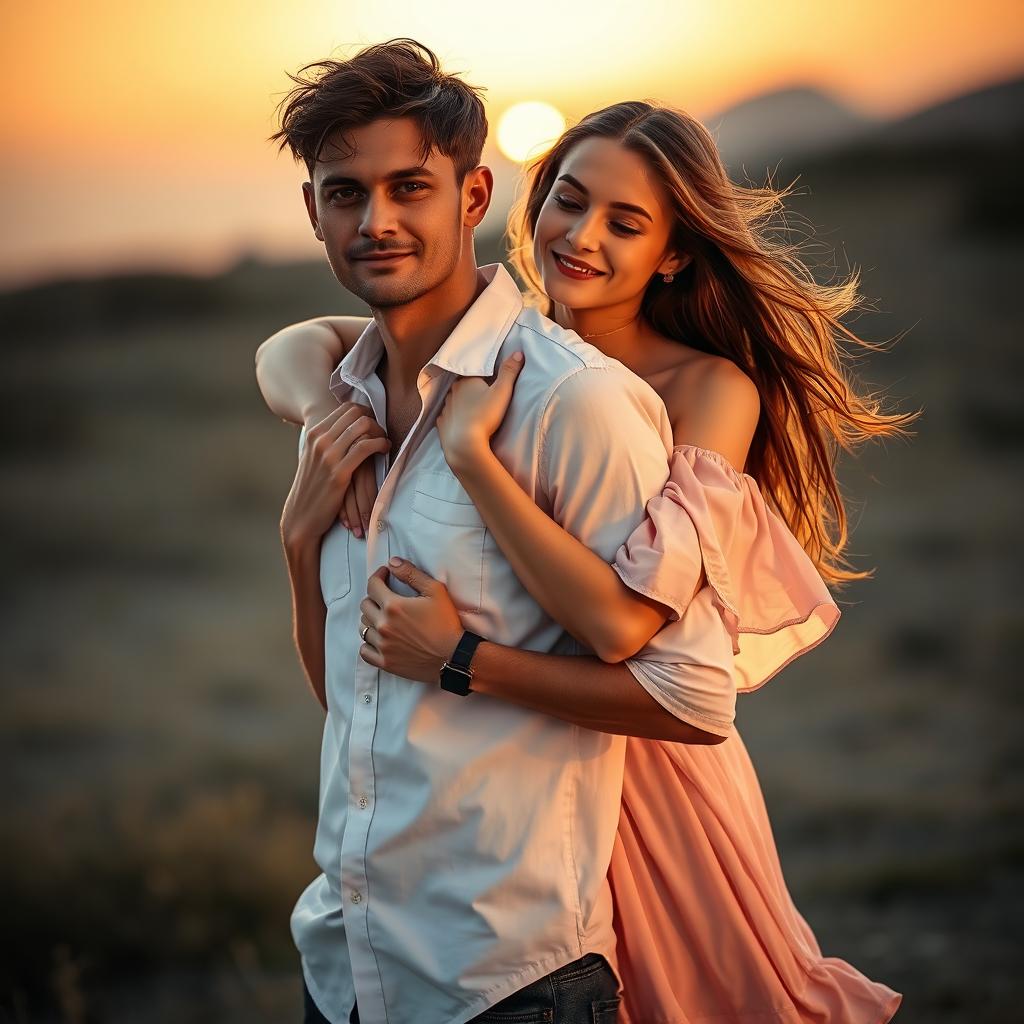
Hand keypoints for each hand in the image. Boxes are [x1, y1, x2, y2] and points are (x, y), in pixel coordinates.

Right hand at [306, 401, 381, 539]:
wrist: (301, 517)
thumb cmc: (312, 489)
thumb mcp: (315, 459)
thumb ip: (327, 443)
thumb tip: (346, 432)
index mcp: (314, 434)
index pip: (346, 408)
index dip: (366, 413)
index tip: (374, 425)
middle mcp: (320, 440)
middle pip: (356, 413)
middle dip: (375, 420)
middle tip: (382, 433)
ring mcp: (328, 455)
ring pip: (362, 426)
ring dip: (380, 431)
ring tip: (384, 443)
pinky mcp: (339, 472)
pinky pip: (365, 447)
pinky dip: (379, 444)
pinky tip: (384, 449)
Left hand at [358, 559, 465, 683]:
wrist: (454, 656)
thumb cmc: (446, 623)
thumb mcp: (435, 591)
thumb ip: (411, 574)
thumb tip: (392, 563)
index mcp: (393, 606)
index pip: (372, 586)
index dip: (378, 577)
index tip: (385, 576)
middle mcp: (383, 625)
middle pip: (365, 606)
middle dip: (374, 597)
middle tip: (387, 598)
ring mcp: (382, 645)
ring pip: (363, 627)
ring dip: (371, 619)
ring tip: (383, 618)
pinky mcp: (385, 662)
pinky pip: (364, 650)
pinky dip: (368, 643)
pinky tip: (379, 639)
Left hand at [437, 352, 523, 473]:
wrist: (465, 444)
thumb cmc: (485, 415)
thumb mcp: (502, 392)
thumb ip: (510, 371)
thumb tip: (518, 352)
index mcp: (466, 381)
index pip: (475, 374)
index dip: (484, 379)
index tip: (491, 386)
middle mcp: (452, 391)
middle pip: (463, 387)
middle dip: (472, 391)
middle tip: (484, 399)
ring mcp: (445, 408)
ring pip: (454, 401)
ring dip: (462, 404)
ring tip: (474, 413)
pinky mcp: (441, 423)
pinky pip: (447, 417)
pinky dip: (453, 419)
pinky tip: (461, 424)